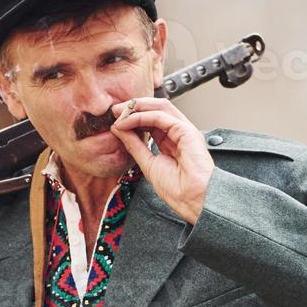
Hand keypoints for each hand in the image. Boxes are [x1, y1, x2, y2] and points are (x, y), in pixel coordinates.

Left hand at [108, 97, 213, 224]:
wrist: (192, 199)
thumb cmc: (178, 189)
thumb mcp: (147, 163)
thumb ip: (134, 144)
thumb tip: (119, 128)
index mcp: (172, 141)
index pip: (152, 121)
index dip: (134, 117)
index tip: (115, 120)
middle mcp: (179, 133)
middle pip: (156, 109)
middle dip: (134, 107)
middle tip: (114, 110)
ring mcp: (184, 130)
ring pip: (160, 108)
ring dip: (137, 107)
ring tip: (119, 112)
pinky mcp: (186, 130)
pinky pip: (160, 116)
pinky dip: (142, 116)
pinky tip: (128, 121)